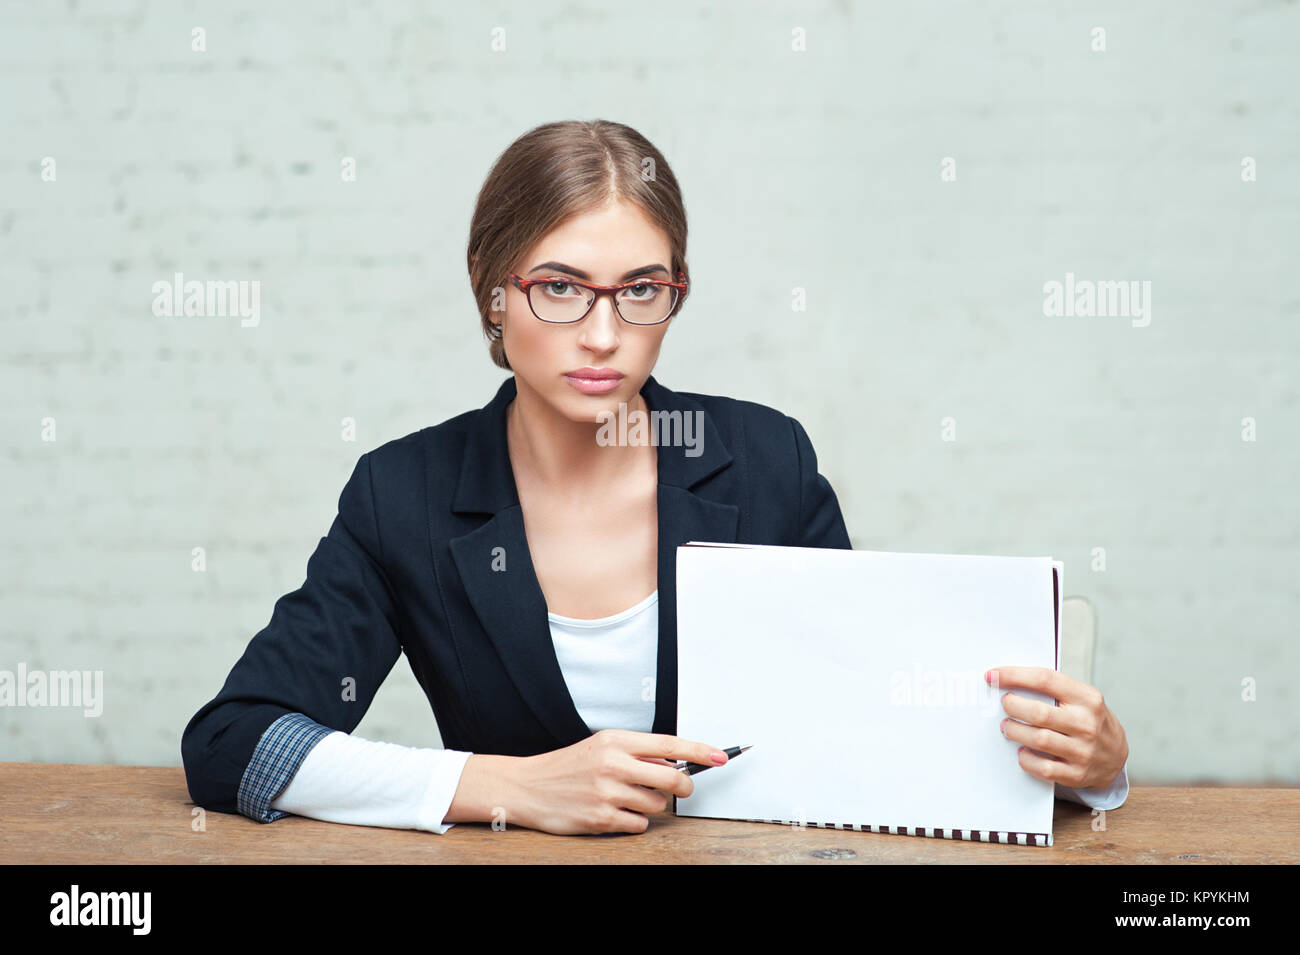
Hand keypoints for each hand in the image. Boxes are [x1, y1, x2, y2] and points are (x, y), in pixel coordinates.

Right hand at [496, 729, 729, 834]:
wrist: (527, 787)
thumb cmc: (567, 767)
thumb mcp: (600, 747)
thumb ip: (636, 752)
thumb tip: (676, 760)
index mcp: (615, 740)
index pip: (668, 743)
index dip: (699, 750)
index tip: (720, 756)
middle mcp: (613, 764)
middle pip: (672, 778)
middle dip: (683, 787)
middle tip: (681, 789)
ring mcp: (607, 792)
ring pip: (656, 804)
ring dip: (650, 805)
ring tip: (627, 799)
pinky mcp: (601, 819)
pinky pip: (639, 825)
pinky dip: (634, 823)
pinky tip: (616, 813)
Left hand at [987, 667, 1127, 790]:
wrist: (1116, 755)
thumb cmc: (1090, 720)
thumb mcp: (1081, 698)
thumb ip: (1053, 689)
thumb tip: (1010, 680)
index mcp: (1087, 698)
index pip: (1045, 680)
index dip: (1014, 675)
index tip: (993, 675)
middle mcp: (1087, 724)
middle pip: (1039, 713)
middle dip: (1012, 706)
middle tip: (1004, 703)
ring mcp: (1083, 751)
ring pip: (1038, 739)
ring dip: (1014, 730)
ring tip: (1007, 726)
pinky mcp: (1077, 774)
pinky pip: (1043, 768)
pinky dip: (1025, 759)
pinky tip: (1022, 751)